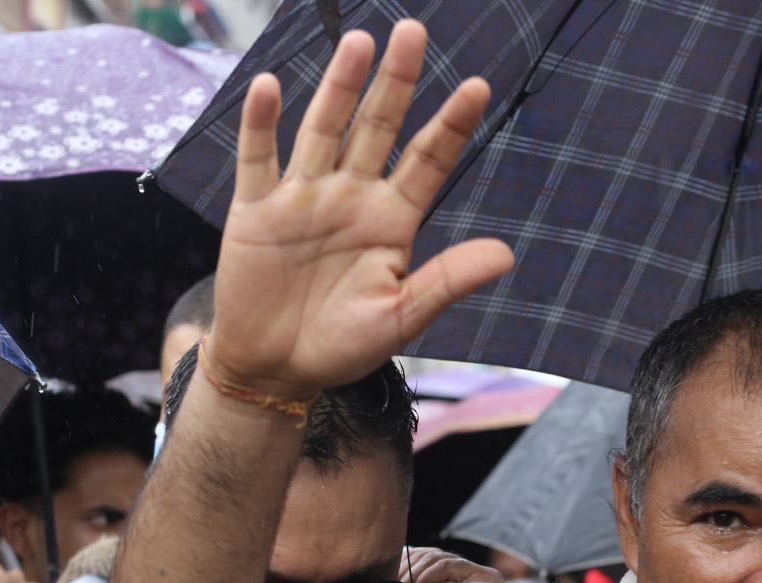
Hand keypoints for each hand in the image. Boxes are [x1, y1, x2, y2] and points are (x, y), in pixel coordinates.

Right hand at [202, 21, 514, 404]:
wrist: (275, 370)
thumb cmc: (341, 347)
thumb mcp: (401, 318)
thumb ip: (447, 281)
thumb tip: (505, 255)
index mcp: (391, 221)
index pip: (427, 162)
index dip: (451, 125)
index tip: (478, 88)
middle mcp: (350, 197)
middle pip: (377, 128)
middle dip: (396, 82)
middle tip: (414, 31)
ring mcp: (303, 199)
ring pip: (323, 130)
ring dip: (338, 87)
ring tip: (358, 42)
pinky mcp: (256, 211)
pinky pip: (258, 160)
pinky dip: (261, 124)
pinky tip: (270, 87)